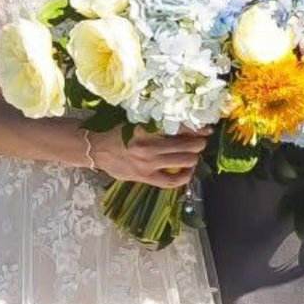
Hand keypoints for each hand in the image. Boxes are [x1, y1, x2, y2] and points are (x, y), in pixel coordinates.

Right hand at [90, 128, 210, 190]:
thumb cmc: (118, 132)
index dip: (197, 129)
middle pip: (187, 145)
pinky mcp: (145, 177)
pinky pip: (171, 181)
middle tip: (201, 141)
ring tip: (194, 155)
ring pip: (183, 161)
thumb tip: (184, 124)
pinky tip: (188, 172)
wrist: (97, 149)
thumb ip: (157, 124)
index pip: (180, 128)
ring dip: (194, 158)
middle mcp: (149, 146)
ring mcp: (148, 164)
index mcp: (147, 128)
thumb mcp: (136, 122)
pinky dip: (184, 177)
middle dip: (198, 143)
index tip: (206, 129)